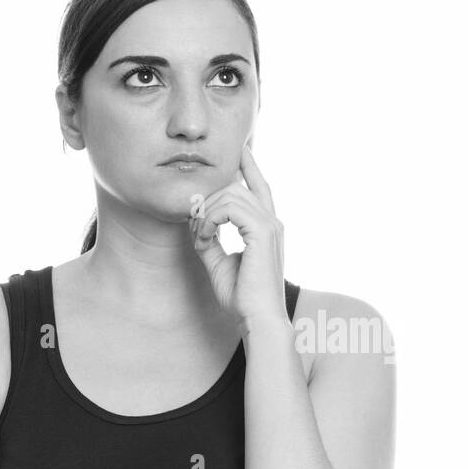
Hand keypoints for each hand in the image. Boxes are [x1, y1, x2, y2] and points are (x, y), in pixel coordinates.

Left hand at [188, 144, 287, 326]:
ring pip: (230, 194)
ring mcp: (270, 225)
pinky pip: (229, 207)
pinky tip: (205, 238)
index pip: (259, 186)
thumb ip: (211, 240)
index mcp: (267, 228)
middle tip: (194, 225)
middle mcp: (272, 222)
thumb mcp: (220, 264)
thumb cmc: (243, 299)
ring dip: (206, 213)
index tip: (239, 149)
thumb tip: (198, 226)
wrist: (258, 319)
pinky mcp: (262, 232)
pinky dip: (210, 220)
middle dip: (208, 199)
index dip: (249, 165)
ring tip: (200, 237)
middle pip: (235, 187)